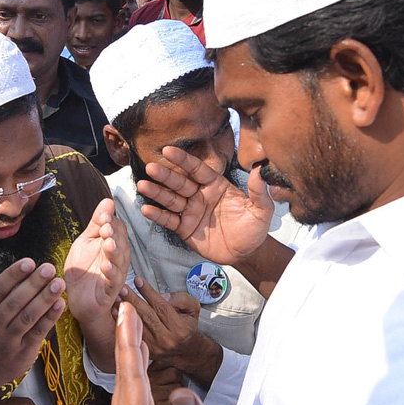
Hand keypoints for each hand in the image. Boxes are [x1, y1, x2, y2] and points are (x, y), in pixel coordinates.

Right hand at [0, 255, 64, 404]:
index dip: (13, 276)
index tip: (29, 262)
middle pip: (14, 303)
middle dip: (33, 284)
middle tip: (49, 268)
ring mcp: (7, 343)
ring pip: (27, 317)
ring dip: (45, 300)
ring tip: (59, 283)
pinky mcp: (22, 354)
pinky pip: (38, 333)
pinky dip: (50, 318)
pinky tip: (60, 303)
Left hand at [64, 198, 129, 332]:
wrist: (78, 299)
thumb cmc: (84, 270)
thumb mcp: (86, 242)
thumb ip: (96, 223)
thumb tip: (108, 201)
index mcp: (112, 244)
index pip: (117, 229)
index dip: (111, 222)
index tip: (104, 216)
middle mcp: (117, 258)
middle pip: (121, 243)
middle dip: (114, 235)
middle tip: (106, 228)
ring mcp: (115, 274)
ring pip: (120, 261)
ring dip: (114, 252)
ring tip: (108, 244)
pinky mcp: (110, 290)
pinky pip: (113, 281)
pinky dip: (111, 273)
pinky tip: (106, 265)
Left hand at [107, 302, 244, 404]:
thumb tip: (182, 394)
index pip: (131, 387)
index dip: (128, 347)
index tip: (124, 315)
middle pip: (122, 384)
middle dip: (124, 344)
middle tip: (122, 307)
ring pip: (124, 391)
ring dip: (127, 357)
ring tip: (128, 323)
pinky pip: (130, 401)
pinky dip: (133, 375)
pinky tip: (136, 357)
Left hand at [119, 279, 220, 379]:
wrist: (184, 349)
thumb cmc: (186, 325)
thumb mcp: (192, 309)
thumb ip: (181, 299)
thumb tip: (163, 296)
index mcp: (180, 329)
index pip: (162, 307)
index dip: (149, 292)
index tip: (138, 280)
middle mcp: (167, 339)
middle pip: (147, 316)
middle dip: (133, 300)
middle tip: (122, 287)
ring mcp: (155, 347)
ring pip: (138, 325)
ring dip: (124, 310)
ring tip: (116, 297)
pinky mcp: (145, 351)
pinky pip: (132, 334)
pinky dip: (122, 321)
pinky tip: (115, 310)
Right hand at [136, 147, 273, 264]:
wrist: (246, 254)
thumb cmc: (254, 229)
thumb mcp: (261, 211)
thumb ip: (258, 191)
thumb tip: (260, 170)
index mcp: (216, 186)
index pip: (198, 170)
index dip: (184, 160)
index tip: (169, 150)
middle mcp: (200, 195)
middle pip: (180, 182)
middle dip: (165, 175)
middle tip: (151, 167)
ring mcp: (190, 211)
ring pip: (170, 199)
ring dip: (156, 193)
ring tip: (142, 186)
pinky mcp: (184, 228)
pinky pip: (169, 220)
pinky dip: (158, 215)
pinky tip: (146, 210)